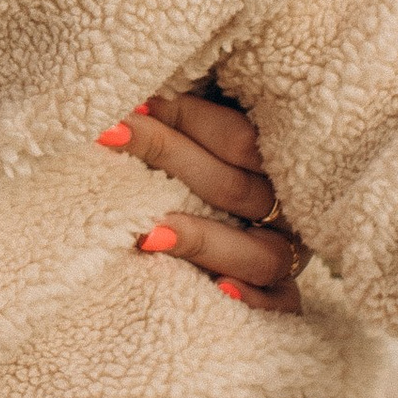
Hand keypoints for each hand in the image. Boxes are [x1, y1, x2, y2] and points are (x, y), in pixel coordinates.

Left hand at [103, 87, 304, 313]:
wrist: (249, 218)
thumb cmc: (213, 153)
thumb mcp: (215, 120)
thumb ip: (190, 106)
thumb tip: (138, 94)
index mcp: (281, 155)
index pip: (236, 137)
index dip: (184, 118)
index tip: (130, 107)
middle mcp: (288, 204)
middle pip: (230, 187)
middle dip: (167, 156)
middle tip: (108, 135)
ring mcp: (289, 250)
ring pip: (256, 251)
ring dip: (202, 240)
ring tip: (149, 233)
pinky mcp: (284, 292)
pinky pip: (280, 303)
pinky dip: (254, 299)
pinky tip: (218, 290)